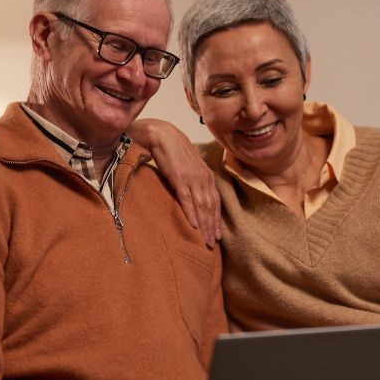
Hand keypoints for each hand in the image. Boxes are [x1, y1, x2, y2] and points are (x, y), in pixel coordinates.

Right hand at [129, 119, 220, 245]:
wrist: (162, 135)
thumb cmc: (173, 151)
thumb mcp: (188, 167)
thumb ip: (193, 181)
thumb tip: (193, 196)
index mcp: (206, 176)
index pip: (215, 202)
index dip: (216, 220)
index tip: (217, 236)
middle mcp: (203, 178)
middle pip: (211, 207)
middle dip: (212, 227)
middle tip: (212, 244)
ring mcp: (192, 178)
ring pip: (202, 206)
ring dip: (204, 225)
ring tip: (204, 240)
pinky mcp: (179, 178)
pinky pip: (187, 199)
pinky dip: (191, 213)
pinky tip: (194, 225)